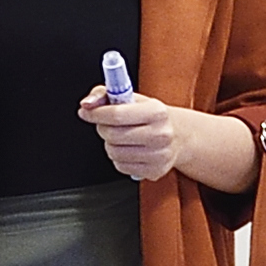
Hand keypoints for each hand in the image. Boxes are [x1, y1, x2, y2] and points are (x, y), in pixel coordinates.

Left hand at [76, 87, 235, 182]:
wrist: (179, 135)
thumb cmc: (150, 115)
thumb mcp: (133, 98)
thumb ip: (105, 95)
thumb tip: (86, 104)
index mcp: (157, 111)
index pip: (117, 115)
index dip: (95, 114)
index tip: (86, 112)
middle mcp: (161, 134)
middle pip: (113, 135)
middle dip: (103, 128)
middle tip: (107, 124)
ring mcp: (159, 155)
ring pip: (114, 152)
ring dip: (110, 144)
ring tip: (120, 137)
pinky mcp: (155, 171)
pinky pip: (121, 167)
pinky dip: (119, 158)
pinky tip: (129, 150)